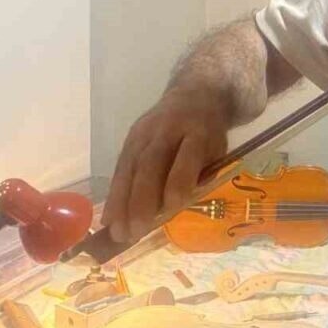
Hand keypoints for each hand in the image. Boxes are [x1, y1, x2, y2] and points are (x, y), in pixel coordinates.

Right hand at [101, 88, 229, 243]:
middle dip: (142, 198)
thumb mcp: (218, 149)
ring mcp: (144, 132)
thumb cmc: (208, 133)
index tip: (171, 207)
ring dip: (122, 201)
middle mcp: (167, 129)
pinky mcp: (130, 138)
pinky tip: (110, 218)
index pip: (187, 155)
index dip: (178, 180)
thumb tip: (180, 209)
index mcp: (198, 130)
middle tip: (136, 230)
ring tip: (118, 231)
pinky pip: (120, 168)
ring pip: (130, 167)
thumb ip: (203, 174)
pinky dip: (114, 194)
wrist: (192, 95)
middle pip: (151, 162)